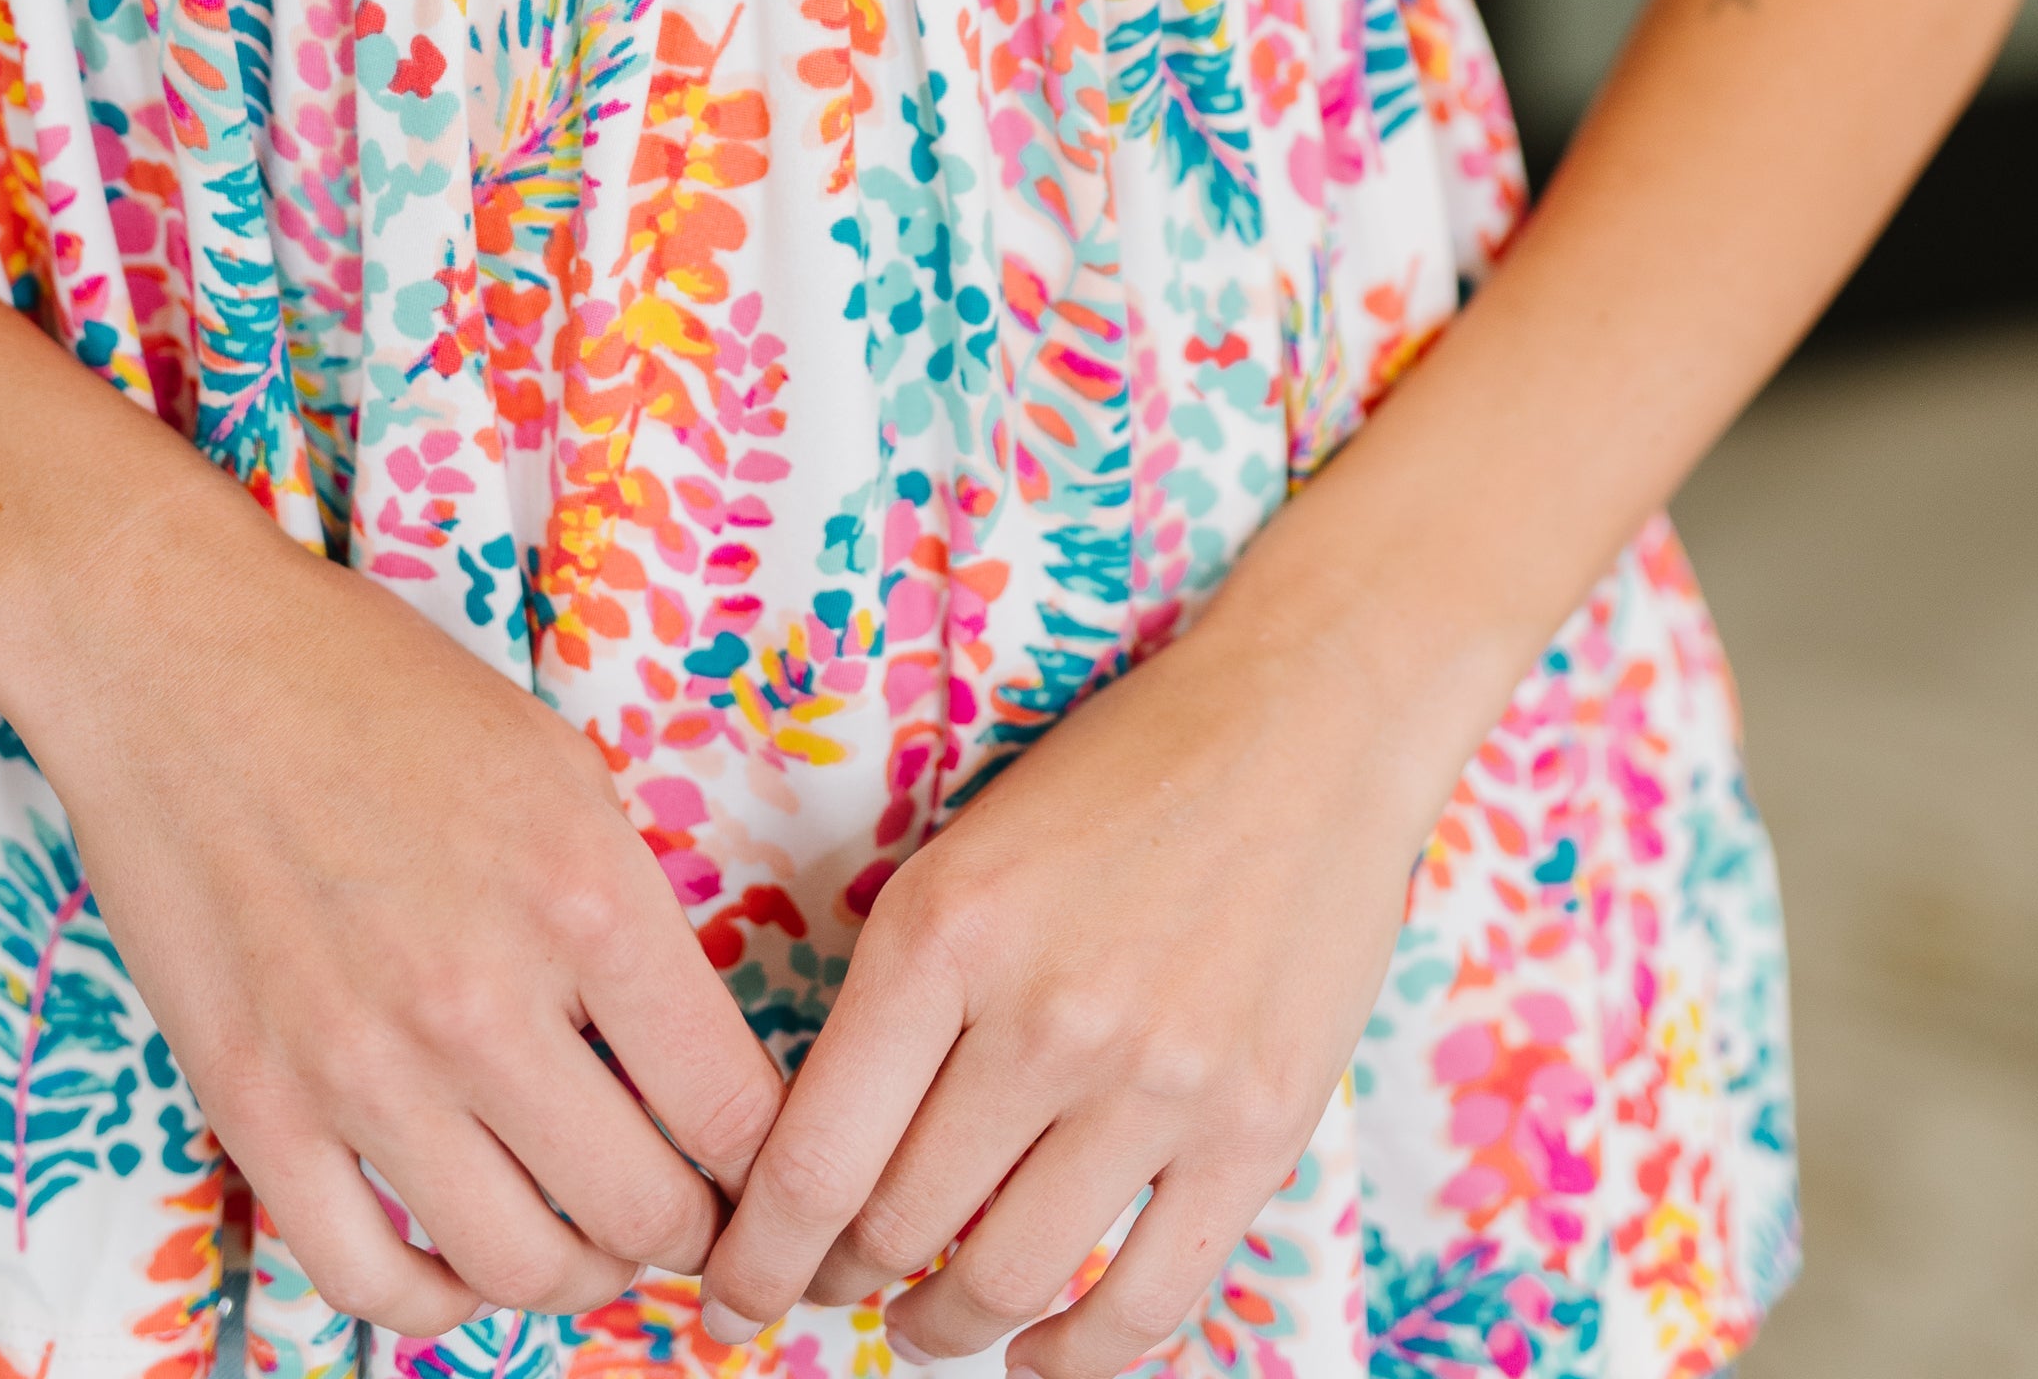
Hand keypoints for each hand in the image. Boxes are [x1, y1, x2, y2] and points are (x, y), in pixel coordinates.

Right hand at [15, 487, 785, 1339]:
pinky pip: (364, 1278)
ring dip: (575, 1277)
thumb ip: (625, 913)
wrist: (179, 662)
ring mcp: (359, 1067)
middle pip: (640, 1211)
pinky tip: (459, 1257)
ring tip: (586, 1241)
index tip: (763, 1171)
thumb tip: (686, 1058)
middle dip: (688, 1233)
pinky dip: (433, 1298)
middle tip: (689, 1215)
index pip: (729, 1105)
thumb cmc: (379, 691)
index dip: (769, 1164)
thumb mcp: (556, 766)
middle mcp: (481, 999)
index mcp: (584, 895)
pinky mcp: (255, 1108)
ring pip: (515, 1268)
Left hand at [698, 599, 1424, 1377]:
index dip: (758, 1259)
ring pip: (1005, 1280)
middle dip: (843, 1279)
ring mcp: (1157, 1081)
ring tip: (927, 1319)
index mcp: (944, 931)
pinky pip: (1145, 1304)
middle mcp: (1043, 1016)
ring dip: (943, 1324)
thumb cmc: (1119, 777)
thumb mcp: (967, 854)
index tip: (732, 1294)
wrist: (1305, 723)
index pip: (814, 1159)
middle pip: (897, 1229)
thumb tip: (822, 1163)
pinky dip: (1074, 1355)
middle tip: (833, 1285)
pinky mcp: (1256, 1130)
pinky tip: (1040, 1350)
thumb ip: (898, 999)